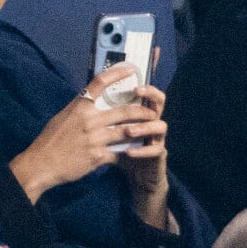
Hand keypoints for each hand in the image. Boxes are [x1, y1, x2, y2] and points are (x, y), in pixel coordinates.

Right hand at [9, 65, 160, 203]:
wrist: (42, 163)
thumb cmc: (51, 139)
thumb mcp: (63, 116)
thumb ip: (80, 109)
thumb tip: (90, 101)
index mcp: (79, 106)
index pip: (100, 83)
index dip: (117, 73)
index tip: (130, 70)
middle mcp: (89, 119)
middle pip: (123, 110)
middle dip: (142, 111)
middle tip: (152, 111)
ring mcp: (95, 138)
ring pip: (126, 131)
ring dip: (140, 130)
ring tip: (150, 130)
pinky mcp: (98, 156)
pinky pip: (118, 152)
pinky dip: (126, 152)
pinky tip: (134, 153)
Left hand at [118, 85, 169, 228]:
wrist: (135, 174)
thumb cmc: (121, 149)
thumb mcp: (111, 130)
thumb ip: (104, 115)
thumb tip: (87, 95)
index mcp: (140, 112)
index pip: (145, 92)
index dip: (140, 83)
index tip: (130, 73)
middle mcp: (152, 121)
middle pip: (159, 102)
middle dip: (149, 95)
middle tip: (137, 92)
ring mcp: (157, 138)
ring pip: (160, 126)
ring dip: (144, 126)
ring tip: (129, 130)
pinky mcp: (158, 156)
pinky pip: (155, 150)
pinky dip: (142, 150)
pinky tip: (129, 152)